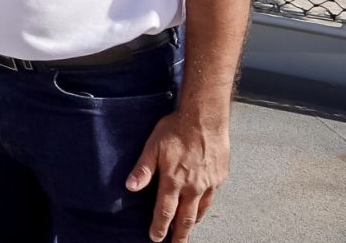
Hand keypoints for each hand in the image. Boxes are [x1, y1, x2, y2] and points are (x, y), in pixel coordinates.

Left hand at [126, 109, 230, 242]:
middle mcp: (193, 186)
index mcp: (174, 180)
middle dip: (179, 234)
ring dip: (192, 223)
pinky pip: (211, 198)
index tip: (155, 238)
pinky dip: (205, 208)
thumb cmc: (176, 129)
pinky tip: (201, 209)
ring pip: (200, 210)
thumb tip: (130, 187)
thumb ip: (143, 169)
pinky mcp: (220, 177)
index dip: (160, 226)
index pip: (165, 210)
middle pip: (185, 218)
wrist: (205, 118)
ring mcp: (208, 183)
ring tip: (187, 232)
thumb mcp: (153, 146)